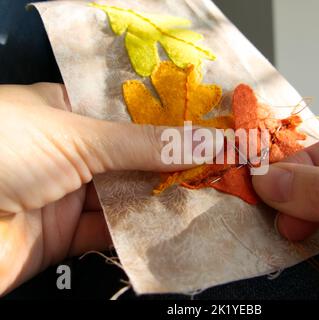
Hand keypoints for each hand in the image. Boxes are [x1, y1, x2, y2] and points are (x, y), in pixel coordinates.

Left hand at [0, 83, 198, 294]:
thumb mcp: (77, 136)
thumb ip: (141, 144)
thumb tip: (199, 140)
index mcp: (64, 112)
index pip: (127, 114)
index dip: (167, 121)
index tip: (204, 128)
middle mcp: (67, 153)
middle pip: (131, 158)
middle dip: (170, 164)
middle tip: (213, 166)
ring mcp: (66, 196)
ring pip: (125, 197)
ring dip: (161, 200)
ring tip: (204, 196)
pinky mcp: (63, 238)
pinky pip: (110, 233)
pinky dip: (139, 234)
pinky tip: (169, 228)